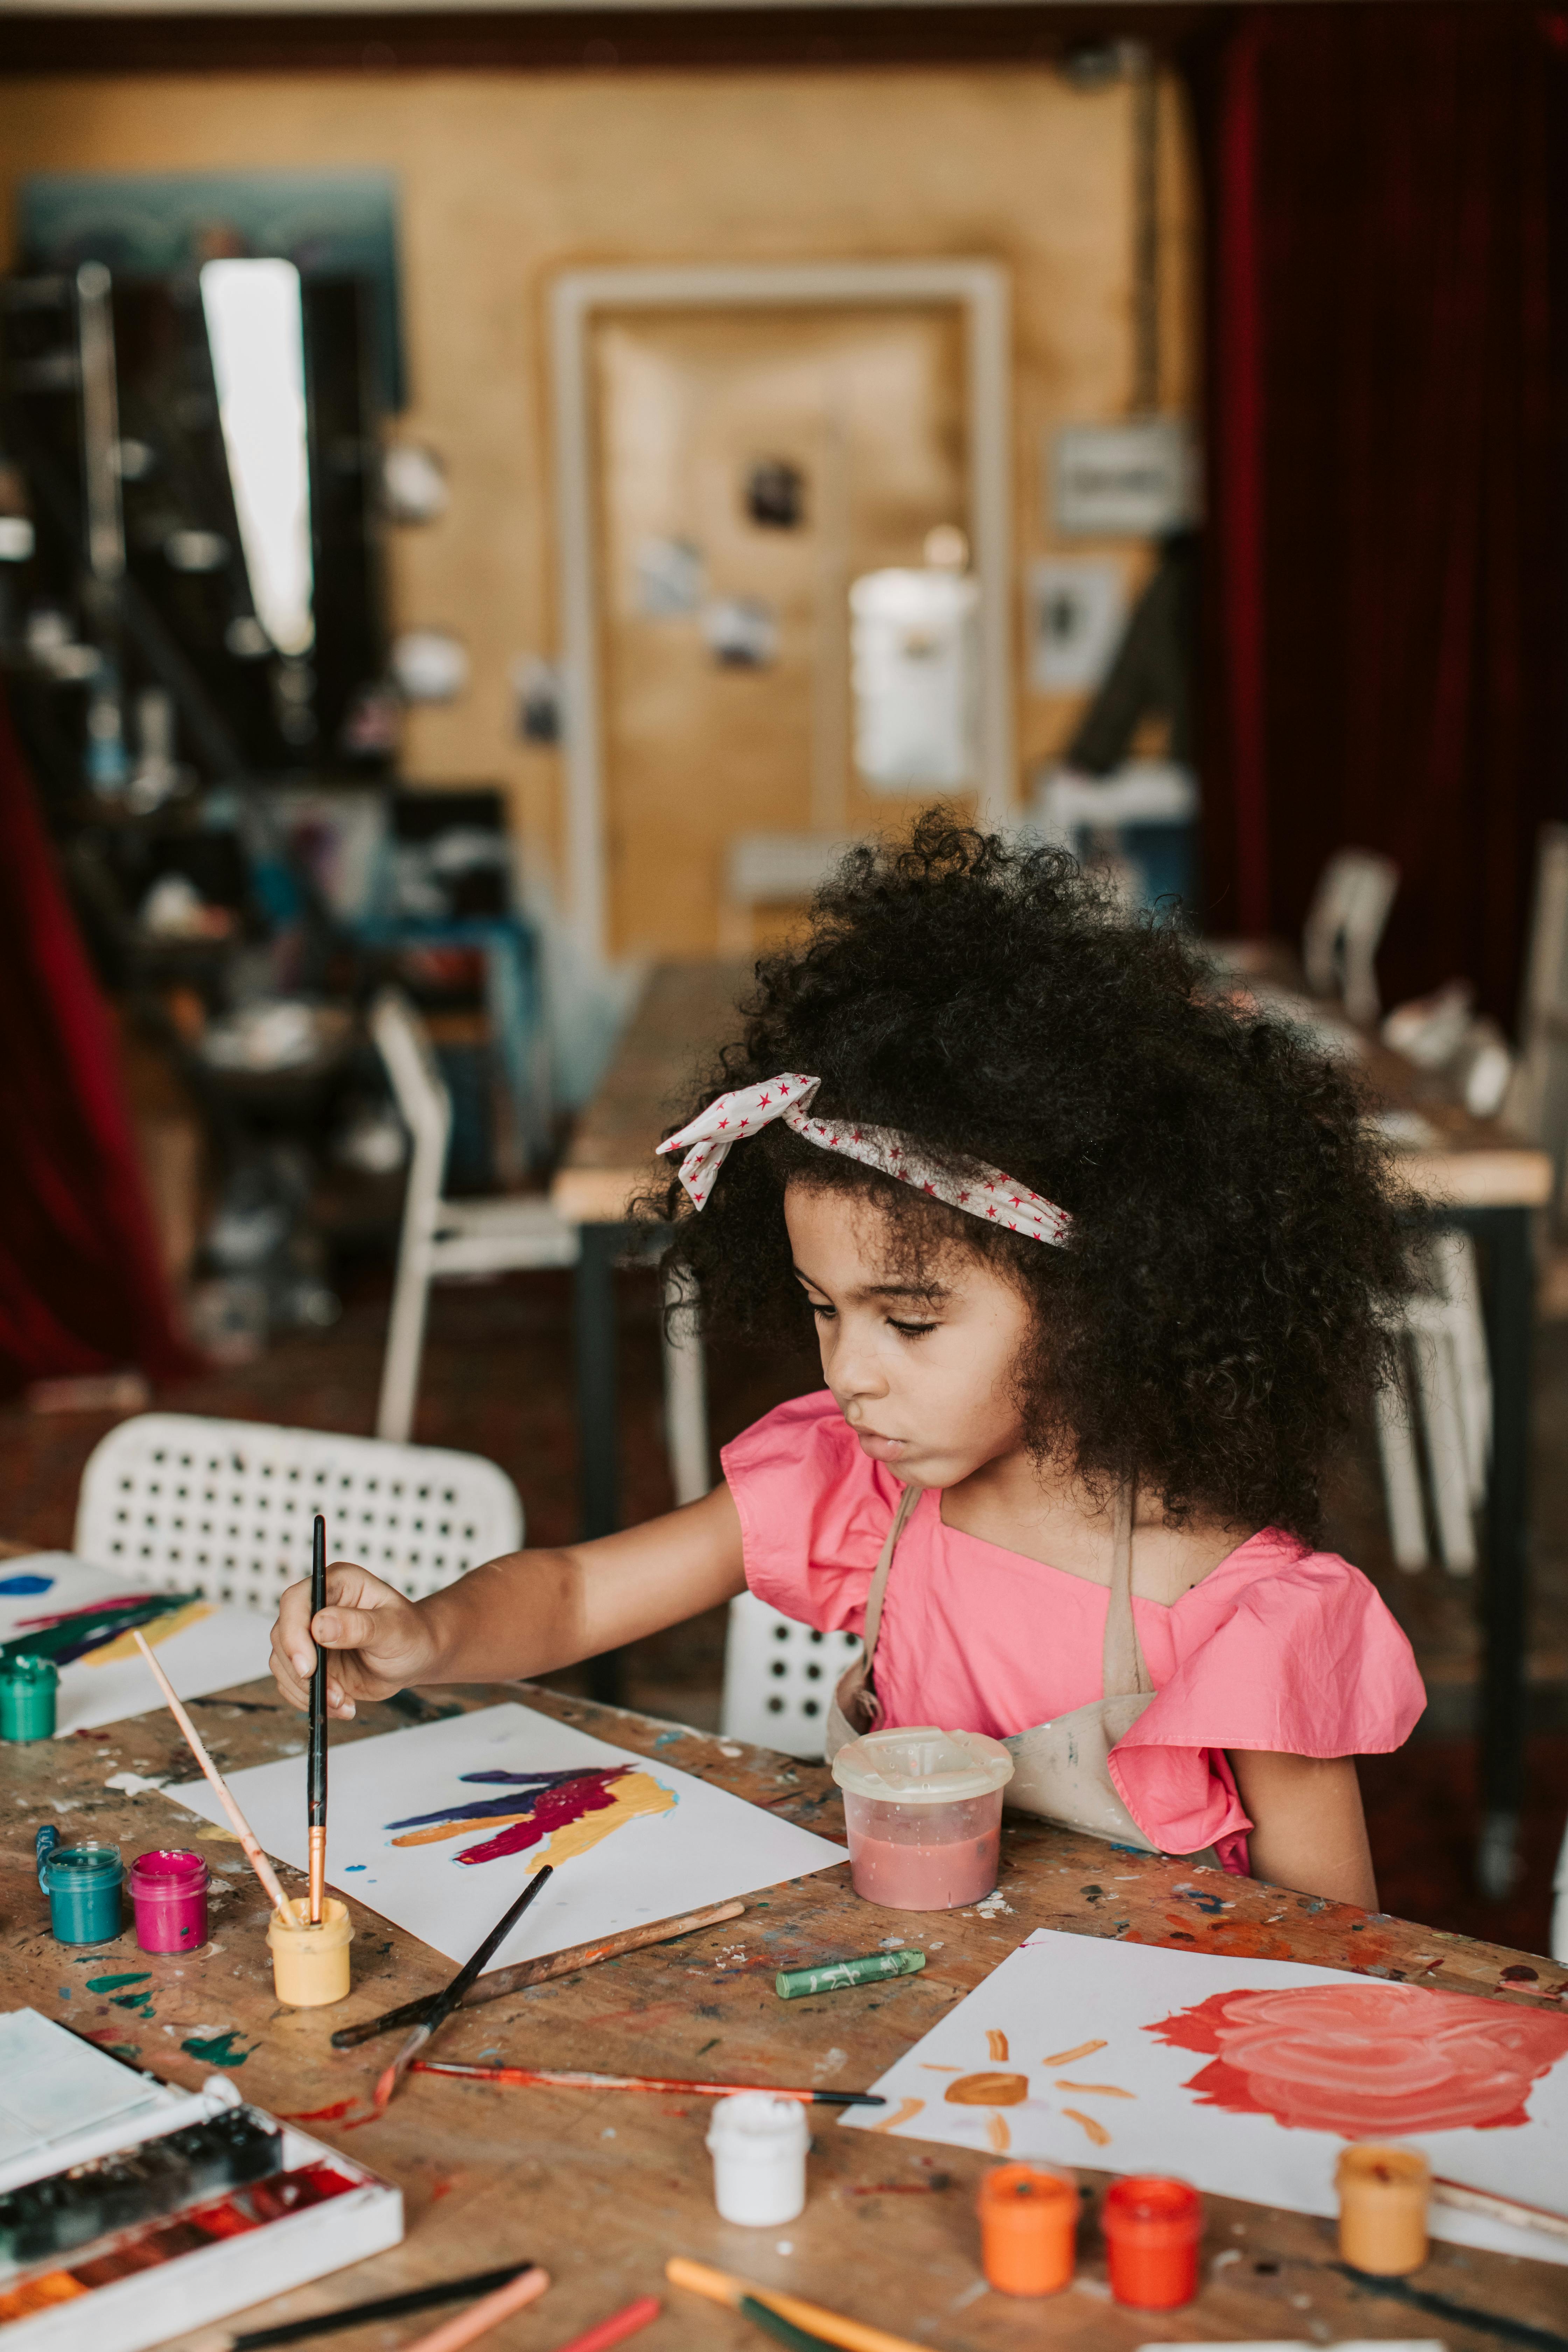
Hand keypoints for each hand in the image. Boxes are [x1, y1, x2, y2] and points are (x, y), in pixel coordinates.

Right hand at [270, 1562, 438, 1719]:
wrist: (415, 1658)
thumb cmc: (411, 1634)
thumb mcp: (394, 1629)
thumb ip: (360, 1626)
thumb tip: (319, 1626)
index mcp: (338, 1584)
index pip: (296, 1601)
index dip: (294, 1633)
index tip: (308, 1668)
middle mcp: (317, 1606)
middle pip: (282, 1634)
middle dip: (303, 1671)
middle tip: (334, 1695)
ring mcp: (309, 1635)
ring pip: (282, 1662)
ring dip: (308, 1690)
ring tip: (344, 1702)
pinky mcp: (310, 1661)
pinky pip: (292, 1683)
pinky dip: (312, 1700)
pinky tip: (342, 1705)